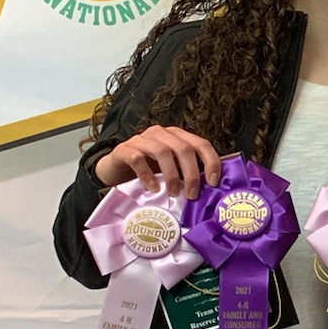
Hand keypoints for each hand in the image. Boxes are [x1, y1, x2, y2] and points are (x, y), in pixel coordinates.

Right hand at [93, 125, 220, 197]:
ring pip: (162, 152)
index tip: (213, 183)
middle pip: (184, 149)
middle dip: (191, 173)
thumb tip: (211, 190)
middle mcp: (160, 134)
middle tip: (192, 194)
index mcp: (177, 136)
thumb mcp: (171, 170)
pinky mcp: (124, 149)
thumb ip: (187, 173)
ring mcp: (141, 139)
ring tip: (173, 193)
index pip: (201, 144)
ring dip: (171, 175)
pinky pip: (138, 159)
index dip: (211, 162)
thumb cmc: (148, 171)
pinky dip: (147, 175)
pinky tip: (153, 189)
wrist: (114, 171)